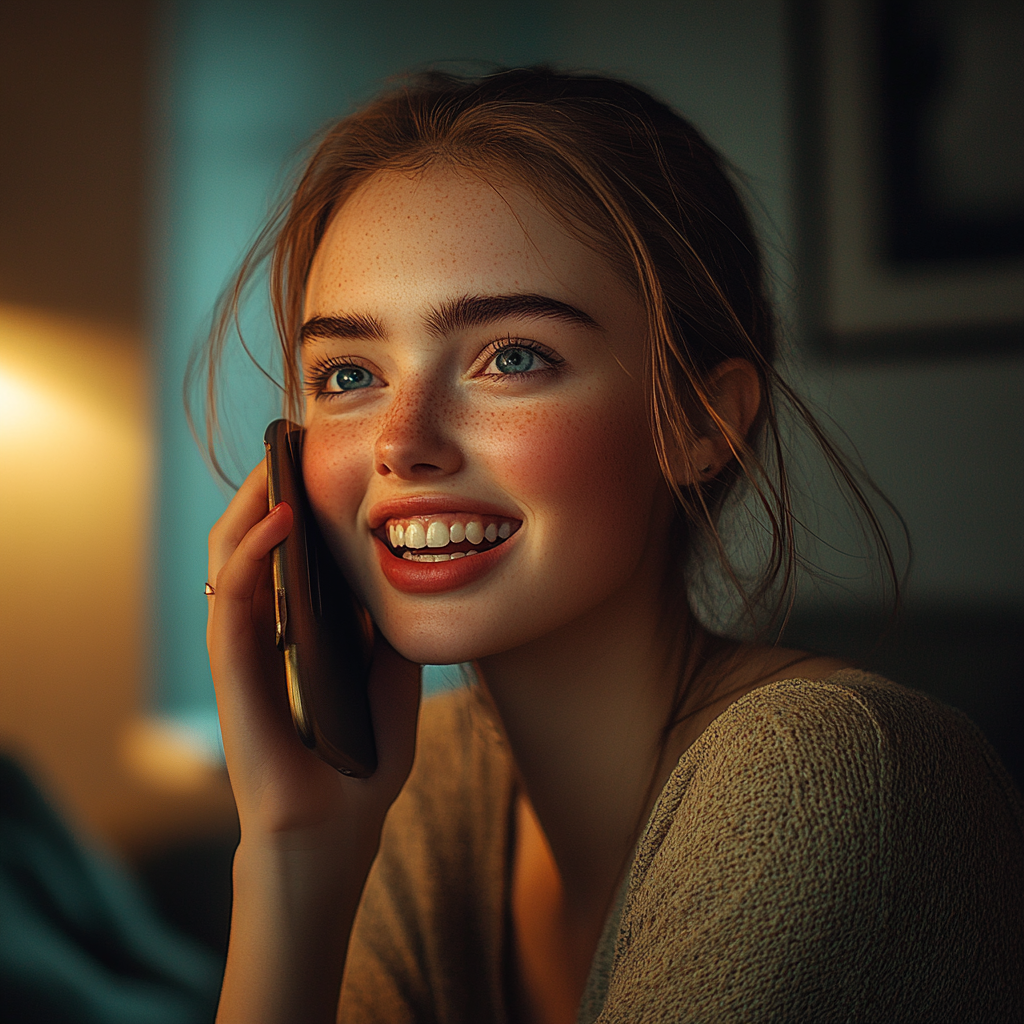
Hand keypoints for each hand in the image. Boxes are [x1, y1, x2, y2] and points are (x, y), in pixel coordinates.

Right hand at [208, 462, 421, 1022]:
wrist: (335, 832)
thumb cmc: (363, 763)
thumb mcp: (393, 681)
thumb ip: (388, 632)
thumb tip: (403, 574)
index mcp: (294, 632)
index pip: (284, 554)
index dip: (293, 503)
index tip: (315, 458)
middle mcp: (262, 632)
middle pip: (251, 543)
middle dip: (267, 488)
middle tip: (292, 442)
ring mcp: (243, 648)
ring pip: (229, 557)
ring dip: (252, 505)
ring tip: (280, 461)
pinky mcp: (234, 669)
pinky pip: (234, 597)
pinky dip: (253, 553)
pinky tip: (280, 519)